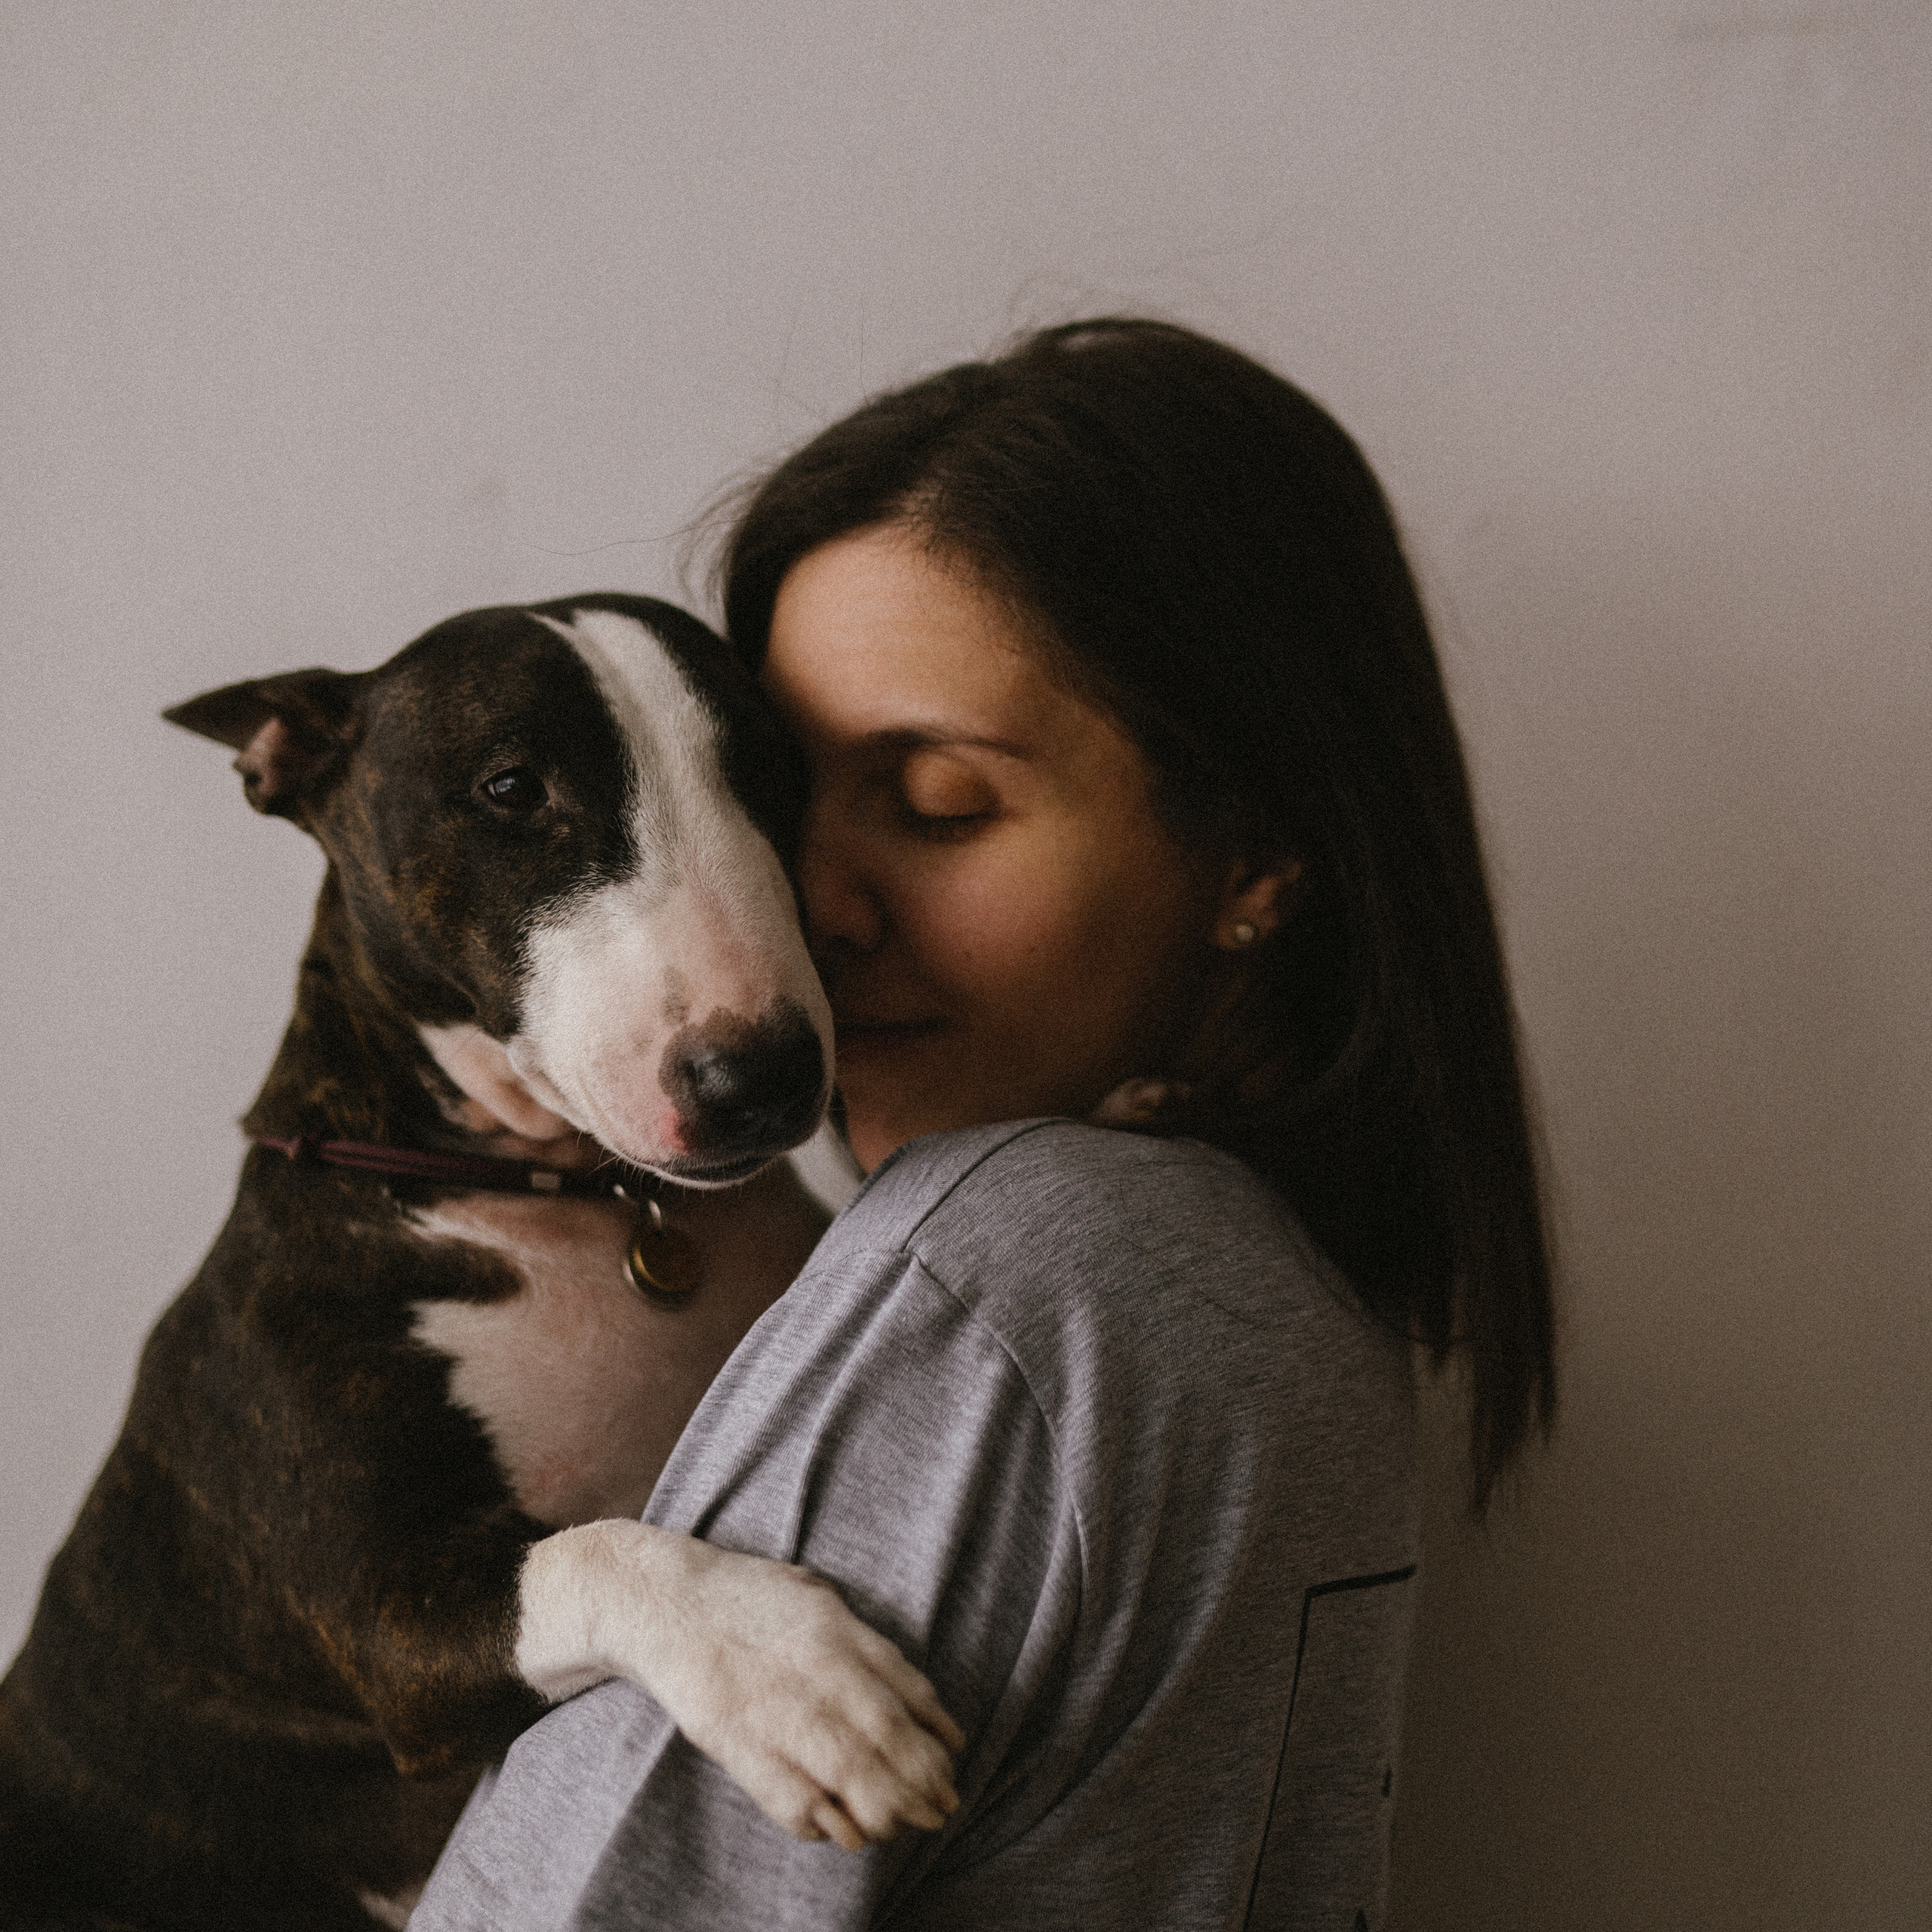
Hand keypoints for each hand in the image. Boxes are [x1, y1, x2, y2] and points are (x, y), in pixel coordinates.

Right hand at [516, 1521, 964, 1848]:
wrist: (664, 1601)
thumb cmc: (747, 1598)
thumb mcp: (816, 1597)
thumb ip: (862, 1642)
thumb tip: (914, 1697)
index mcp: (838, 1631)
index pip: (907, 1690)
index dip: (936, 1734)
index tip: (953, 1761)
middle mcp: (816, 1671)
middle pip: (887, 1740)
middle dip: (922, 1784)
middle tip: (941, 1809)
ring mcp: (776, 1709)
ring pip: (850, 1776)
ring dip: (885, 1811)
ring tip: (901, 1826)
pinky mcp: (737, 1743)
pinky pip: (793, 1799)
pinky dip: (825, 1824)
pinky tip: (842, 1831)